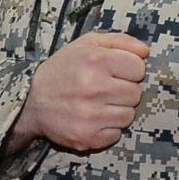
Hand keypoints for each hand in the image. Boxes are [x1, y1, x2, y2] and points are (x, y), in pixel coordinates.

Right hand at [7, 32, 149, 153]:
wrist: (32, 101)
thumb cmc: (64, 68)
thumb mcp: (87, 43)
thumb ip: (120, 41)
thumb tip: (146, 52)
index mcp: (96, 60)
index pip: (138, 68)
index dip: (129, 69)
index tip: (116, 71)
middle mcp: (94, 88)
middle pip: (136, 93)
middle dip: (124, 90)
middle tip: (106, 89)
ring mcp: (90, 116)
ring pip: (129, 116)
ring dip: (118, 110)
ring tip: (99, 104)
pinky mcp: (86, 138)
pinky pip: (116, 135)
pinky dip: (108, 128)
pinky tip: (94, 119)